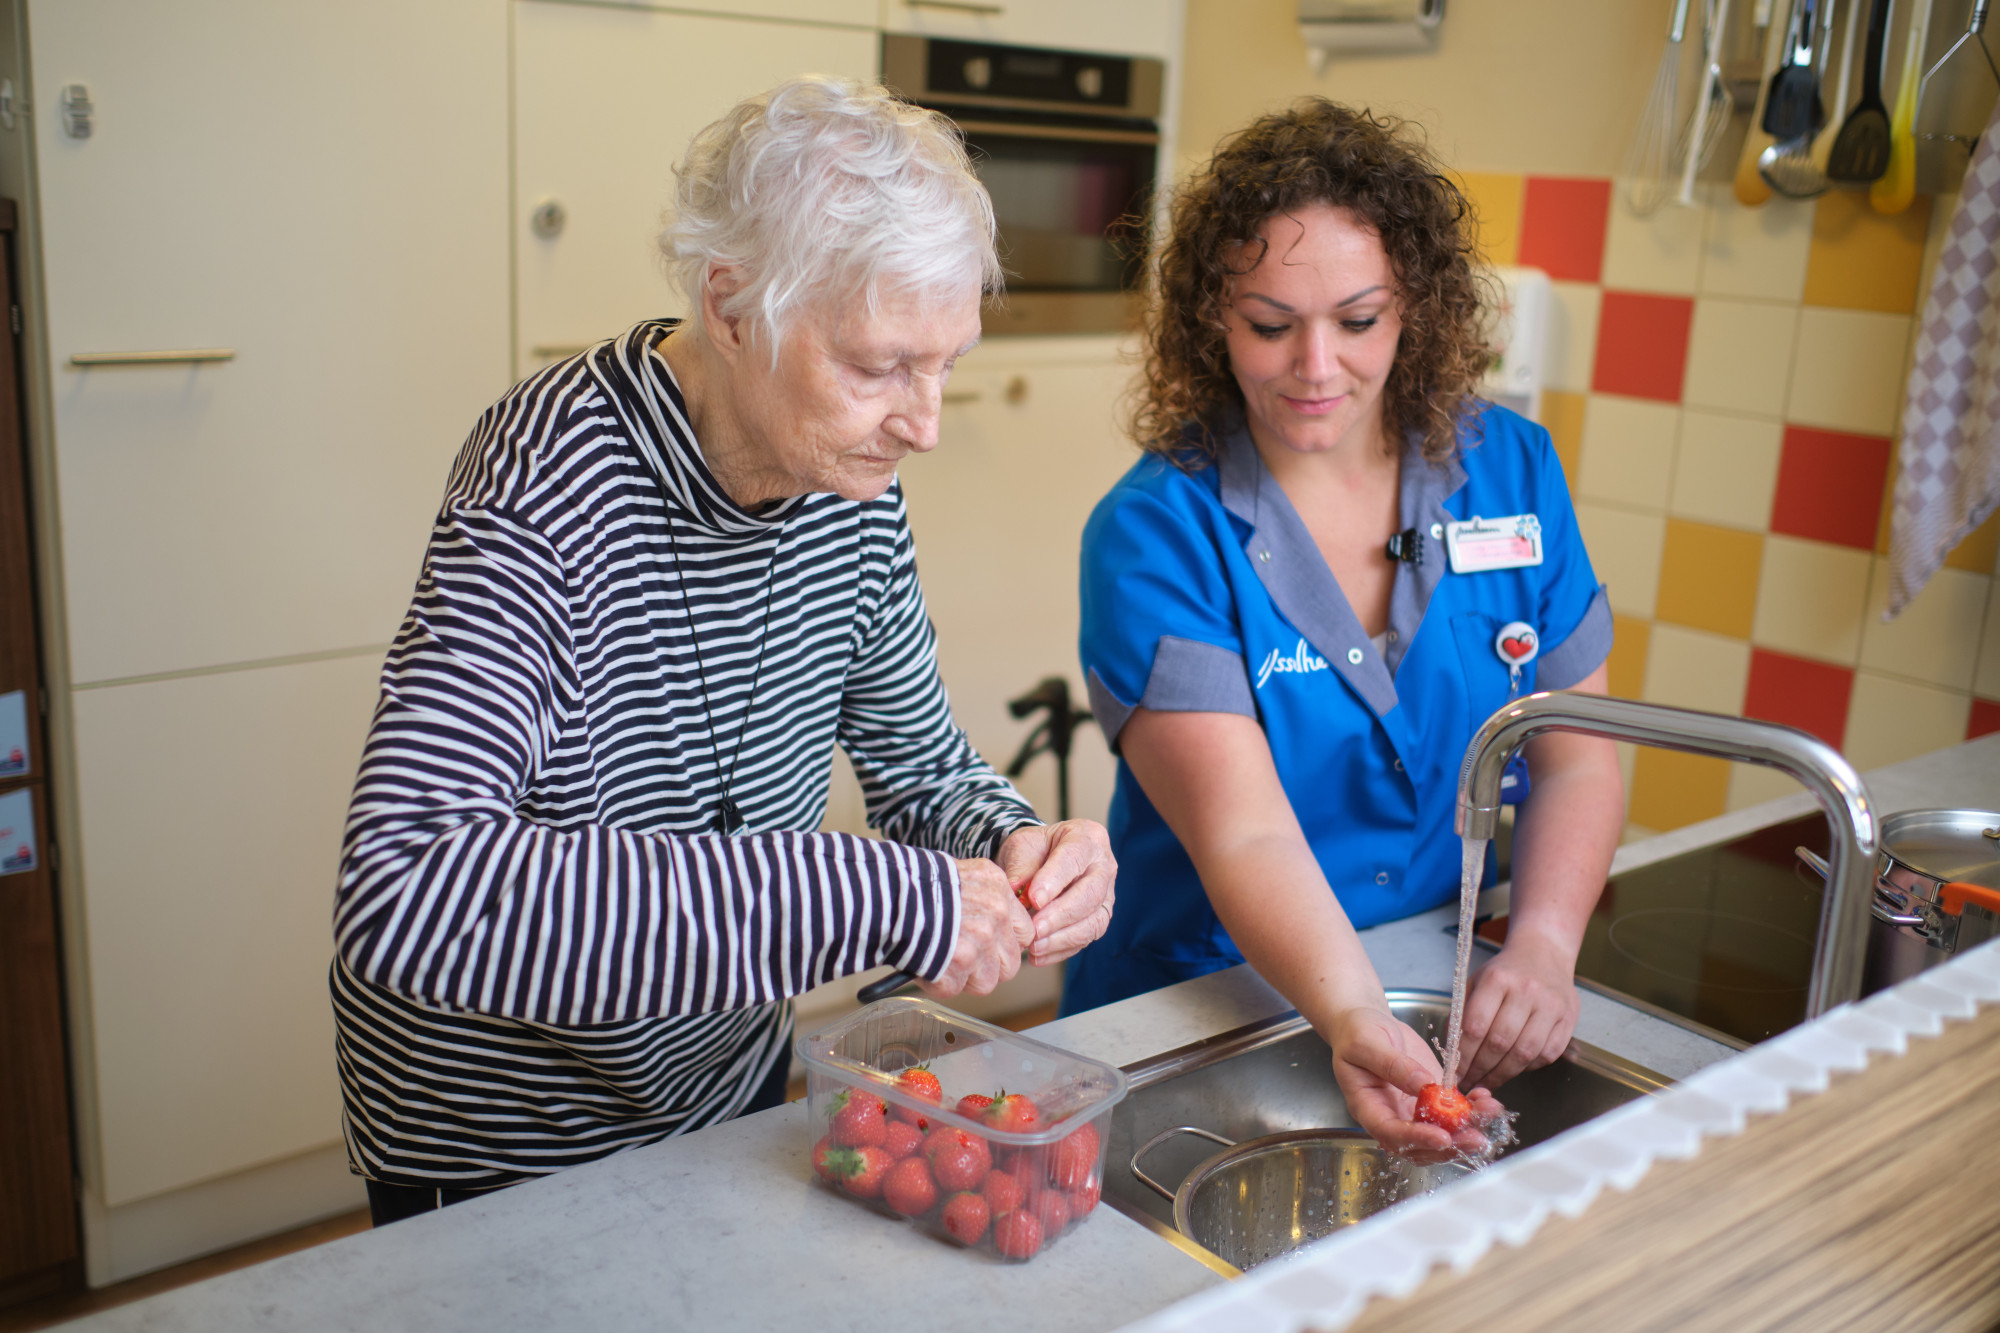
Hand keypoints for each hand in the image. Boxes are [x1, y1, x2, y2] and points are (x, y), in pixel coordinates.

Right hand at [920, 857, 1033, 997]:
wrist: (889, 893)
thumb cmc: (917, 883)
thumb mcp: (964, 876)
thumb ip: (986, 901)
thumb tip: (995, 928)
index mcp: (1000, 892)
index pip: (1024, 933)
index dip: (1005, 945)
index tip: (990, 947)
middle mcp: (996, 917)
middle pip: (1009, 965)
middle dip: (987, 968)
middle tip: (961, 958)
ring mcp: (979, 943)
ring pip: (985, 983)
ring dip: (962, 978)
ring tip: (939, 958)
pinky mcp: (958, 966)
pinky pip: (953, 989)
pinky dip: (936, 983)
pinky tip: (924, 963)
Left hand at [995, 820, 1115, 965]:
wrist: (1042, 861)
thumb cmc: (1034, 850)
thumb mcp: (1022, 846)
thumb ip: (1020, 867)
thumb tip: (1015, 890)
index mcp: (1087, 838)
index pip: (1074, 858)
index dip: (1055, 880)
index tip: (1034, 899)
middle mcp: (1104, 866)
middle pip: (1090, 893)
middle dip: (1060, 915)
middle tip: (1034, 929)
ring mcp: (1107, 894)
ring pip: (1094, 921)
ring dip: (1062, 938)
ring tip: (1034, 946)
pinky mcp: (1100, 917)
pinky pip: (1087, 938)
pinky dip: (1061, 950)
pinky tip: (1038, 955)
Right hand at [1328, 1007, 1499, 1162]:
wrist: (1367, 1022)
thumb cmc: (1357, 1032)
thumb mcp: (1366, 1043)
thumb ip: (1392, 1065)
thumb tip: (1423, 1085)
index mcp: (1368, 1107)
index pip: (1391, 1134)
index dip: (1417, 1140)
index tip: (1441, 1137)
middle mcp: (1393, 1116)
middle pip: (1421, 1145)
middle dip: (1451, 1145)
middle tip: (1475, 1138)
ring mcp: (1414, 1110)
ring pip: (1442, 1133)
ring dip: (1468, 1128)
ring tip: (1489, 1112)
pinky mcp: (1431, 1098)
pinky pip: (1453, 1112)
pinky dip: (1472, 1109)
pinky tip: (1484, 1098)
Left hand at [1457, 931, 1580, 1088]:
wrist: (1544, 953)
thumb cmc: (1505, 972)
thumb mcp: (1477, 981)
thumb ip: (1463, 1013)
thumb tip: (1453, 1052)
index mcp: (1497, 979)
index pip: (1476, 1026)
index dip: (1464, 1056)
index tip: (1456, 1072)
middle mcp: (1526, 991)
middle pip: (1500, 1043)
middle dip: (1481, 1069)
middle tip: (1470, 1083)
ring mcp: (1551, 1006)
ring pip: (1525, 1053)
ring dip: (1503, 1074)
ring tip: (1488, 1082)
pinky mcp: (1568, 1019)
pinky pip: (1547, 1054)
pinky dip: (1528, 1068)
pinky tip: (1514, 1069)